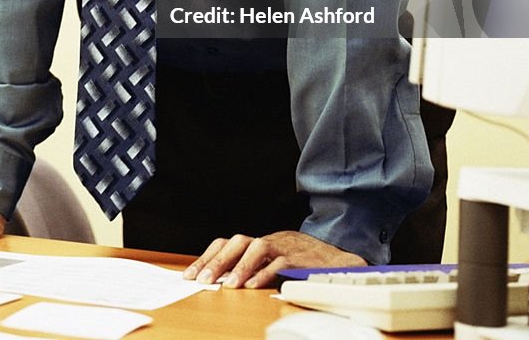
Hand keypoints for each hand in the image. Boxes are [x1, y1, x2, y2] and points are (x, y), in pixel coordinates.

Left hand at [183, 230, 365, 288]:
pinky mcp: (300, 258)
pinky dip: (266, 274)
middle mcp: (269, 241)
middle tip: (202, 280)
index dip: (208, 257)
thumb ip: (251, 270)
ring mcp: (285, 247)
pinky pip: (280, 262)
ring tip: (227, 285)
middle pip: (238, 241)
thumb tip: (221, 282)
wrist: (338, 262)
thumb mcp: (273, 265)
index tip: (190, 275)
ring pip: (258, 247)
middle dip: (217, 260)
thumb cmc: (302, 264)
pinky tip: (253, 287)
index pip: (228, 243)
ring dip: (240, 266)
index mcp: (259, 243)